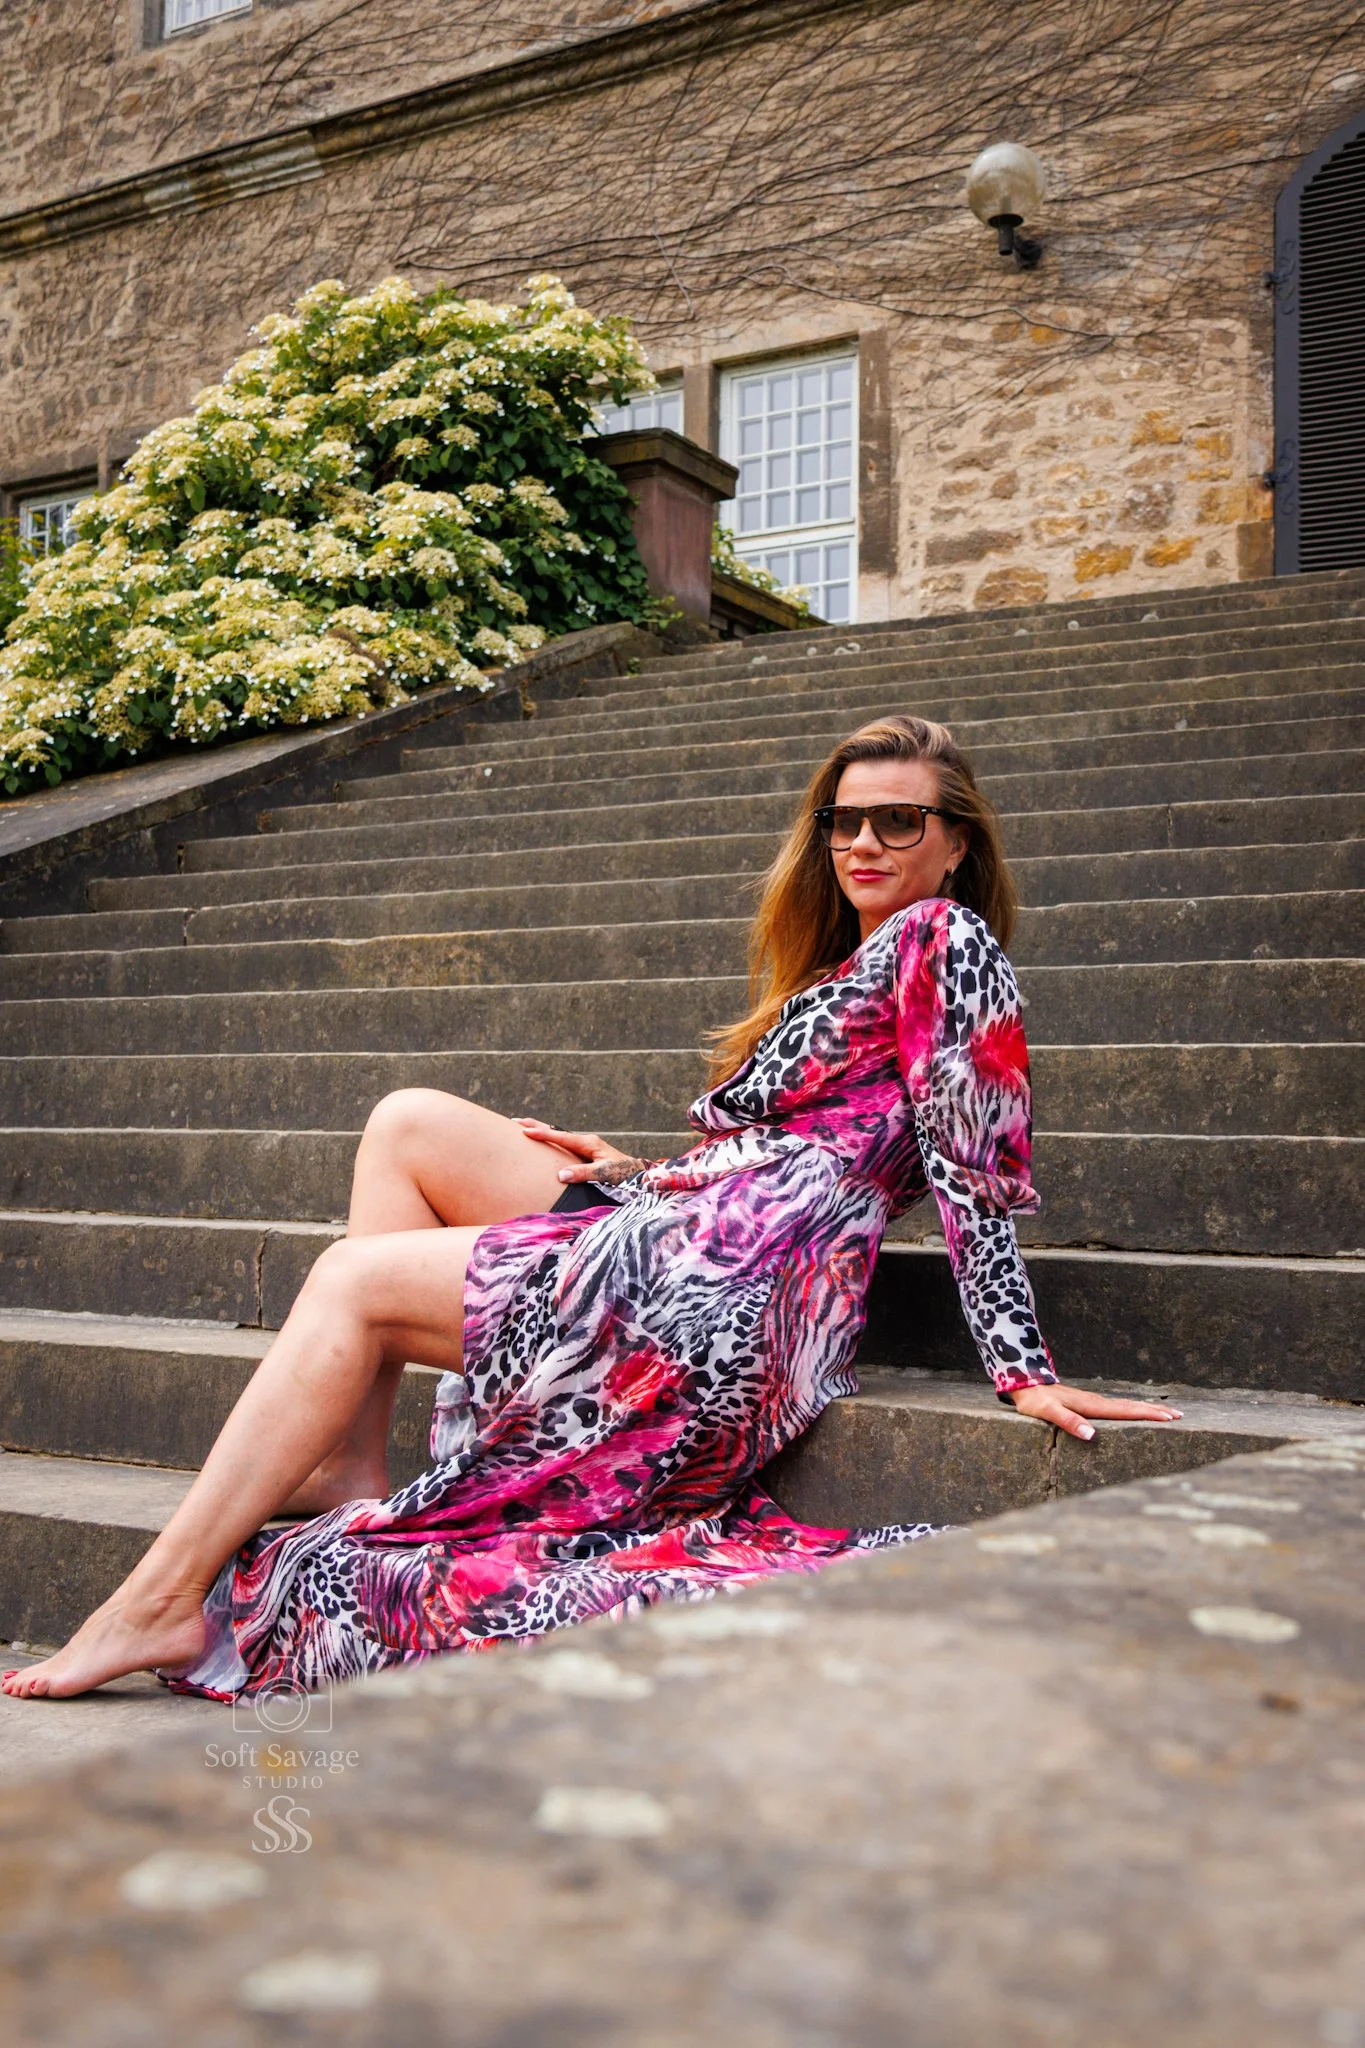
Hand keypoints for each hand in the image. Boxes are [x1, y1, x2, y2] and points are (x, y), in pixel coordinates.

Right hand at [514, 1118, 642, 1184]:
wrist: (639, 1175)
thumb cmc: (625, 1174)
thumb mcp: (605, 1174)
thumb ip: (584, 1173)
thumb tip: (561, 1175)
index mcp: (589, 1143)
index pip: (561, 1137)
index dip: (542, 1134)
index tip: (524, 1131)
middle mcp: (586, 1142)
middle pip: (556, 1131)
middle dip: (536, 1126)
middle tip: (515, 1122)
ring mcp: (586, 1147)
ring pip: (559, 1137)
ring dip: (542, 1132)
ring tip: (524, 1129)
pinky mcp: (586, 1154)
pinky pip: (563, 1145)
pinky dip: (550, 1141)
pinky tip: (544, 1142)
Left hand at [1009, 1381, 1182, 1441]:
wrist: (1025, 1385)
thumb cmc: (1034, 1402)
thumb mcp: (1048, 1413)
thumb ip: (1068, 1422)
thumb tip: (1091, 1435)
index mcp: (1091, 1406)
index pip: (1126, 1411)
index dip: (1148, 1415)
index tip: (1169, 1418)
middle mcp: (1096, 1402)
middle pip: (1131, 1406)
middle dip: (1155, 1411)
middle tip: (1179, 1415)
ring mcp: (1093, 1402)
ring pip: (1126, 1405)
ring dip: (1147, 1409)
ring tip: (1167, 1413)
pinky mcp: (1088, 1404)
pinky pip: (1117, 1407)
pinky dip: (1133, 1409)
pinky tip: (1136, 1412)